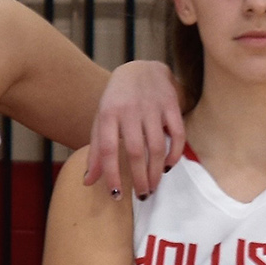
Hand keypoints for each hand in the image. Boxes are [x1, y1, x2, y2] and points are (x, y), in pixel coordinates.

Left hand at [82, 58, 184, 198]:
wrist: (141, 68)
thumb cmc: (117, 101)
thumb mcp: (101, 121)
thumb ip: (95, 151)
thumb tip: (88, 182)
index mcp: (108, 114)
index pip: (107, 149)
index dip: (111, 174)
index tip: (116, 195)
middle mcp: (129, 110)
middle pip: (136, 151)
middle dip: (139, 178)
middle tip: (142, 196)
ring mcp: (152, 107)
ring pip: (157, 146)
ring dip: (156, 171)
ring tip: (153, 186)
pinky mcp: (171, 105)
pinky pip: (177, 134)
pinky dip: (175, 154)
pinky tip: (169, 167)